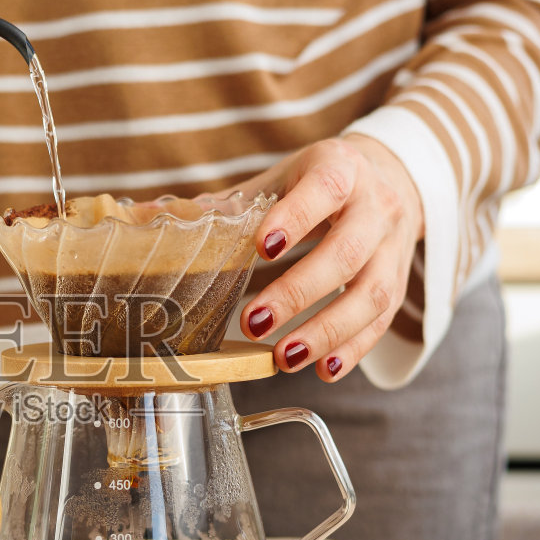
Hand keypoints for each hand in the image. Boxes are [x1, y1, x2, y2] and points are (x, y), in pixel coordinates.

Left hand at [230, 136, 423, 381]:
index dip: (296, 218)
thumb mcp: (280, 178)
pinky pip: (383, 320)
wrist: (392, 177)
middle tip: (255, 322)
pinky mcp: (398, 281)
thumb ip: (226, 203)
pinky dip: (354, 349)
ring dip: (327, 331)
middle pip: (347, 251)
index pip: (324, 189)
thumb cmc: (319, 182)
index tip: (262, 248)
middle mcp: (375, 207)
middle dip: (300, 292)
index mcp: (340, 169)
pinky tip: (323, 370)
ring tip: (285, 357)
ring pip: (371, 293)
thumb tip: (141, 215)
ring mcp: (391, 247)